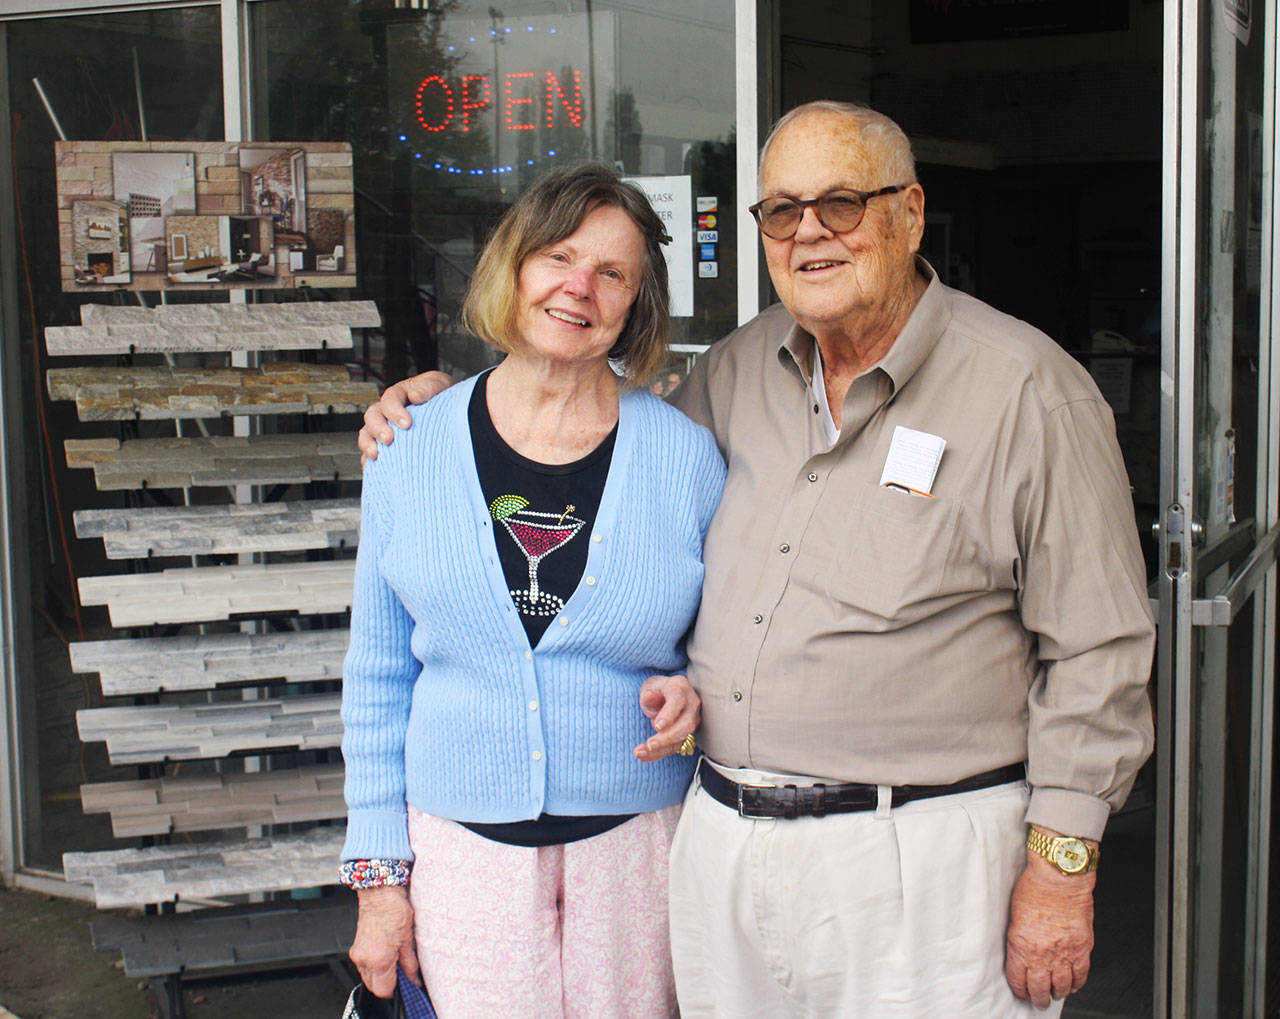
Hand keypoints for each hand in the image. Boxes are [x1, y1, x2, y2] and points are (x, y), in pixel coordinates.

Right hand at [349, 885, 419, 997]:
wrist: (379, 891)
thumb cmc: (393, 909)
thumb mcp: (408, 938)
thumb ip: (410, 963)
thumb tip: (414, 978)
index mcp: (379, 960)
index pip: (384, 990)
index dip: (397, 989)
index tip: (405, 983)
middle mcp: (365, 959)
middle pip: (375, 987)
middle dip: (388, 983)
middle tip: (401, 971)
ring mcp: (358, 954)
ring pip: (368, 977)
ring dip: (380, 974)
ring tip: (393, 957)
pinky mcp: (356, 947)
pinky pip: (364, 965)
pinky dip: (374, 965)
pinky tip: (385, 952)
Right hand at [358, 371, 454, 463]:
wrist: (452, 412)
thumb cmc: (442, 396)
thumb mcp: (439, 385)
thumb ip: (428, 388)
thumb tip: (415, 396)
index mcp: (399, 394)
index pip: (390, 399)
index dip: (394, 411)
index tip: (407, 423)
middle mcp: (387, 411)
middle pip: (372, 416)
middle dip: (378, 428)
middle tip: (389, 439)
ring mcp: (384, 429)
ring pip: (367, 434)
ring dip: (368, 444)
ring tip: (375, 455)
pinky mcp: (387, 447)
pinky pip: (372, 453)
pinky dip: (370, 461)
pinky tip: (376, 468)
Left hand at [634, 674, 700, 761]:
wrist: (666, 695)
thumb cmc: (656, 690)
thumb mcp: (649, 687)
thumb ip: (649, 695)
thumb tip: (649, 696)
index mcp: (680, 687)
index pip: (677, 701)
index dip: (668, 715)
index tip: (657, 726)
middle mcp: (692, 704)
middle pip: (685, 724)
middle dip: (667, 737)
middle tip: (649, 745)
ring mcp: (693, 720)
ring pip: (682, 738)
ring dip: (661, 749)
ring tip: (640, 753)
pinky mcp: (688, 733)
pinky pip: (676, 746)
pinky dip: (660, 753)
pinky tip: (644, 756)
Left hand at [1005, 832, 1095, 1008]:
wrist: (1060, 877)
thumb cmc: (1034, 888)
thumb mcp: (1014, 915)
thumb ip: (1018, 938)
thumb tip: (1021, 951)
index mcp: (1021, 946)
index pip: (1018, 979)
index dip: (1019, 989)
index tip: (1020, 990)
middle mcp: (1043, 954)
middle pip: (1040, 988)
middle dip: (1038, 998)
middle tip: (1038, 1001)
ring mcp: (1064, 953)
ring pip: (1062, 986)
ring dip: (1058, 993)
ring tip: (1055, 994)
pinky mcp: (1082, 948)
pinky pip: (1081, 975)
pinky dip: (1077, 983)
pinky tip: (1073, 985)